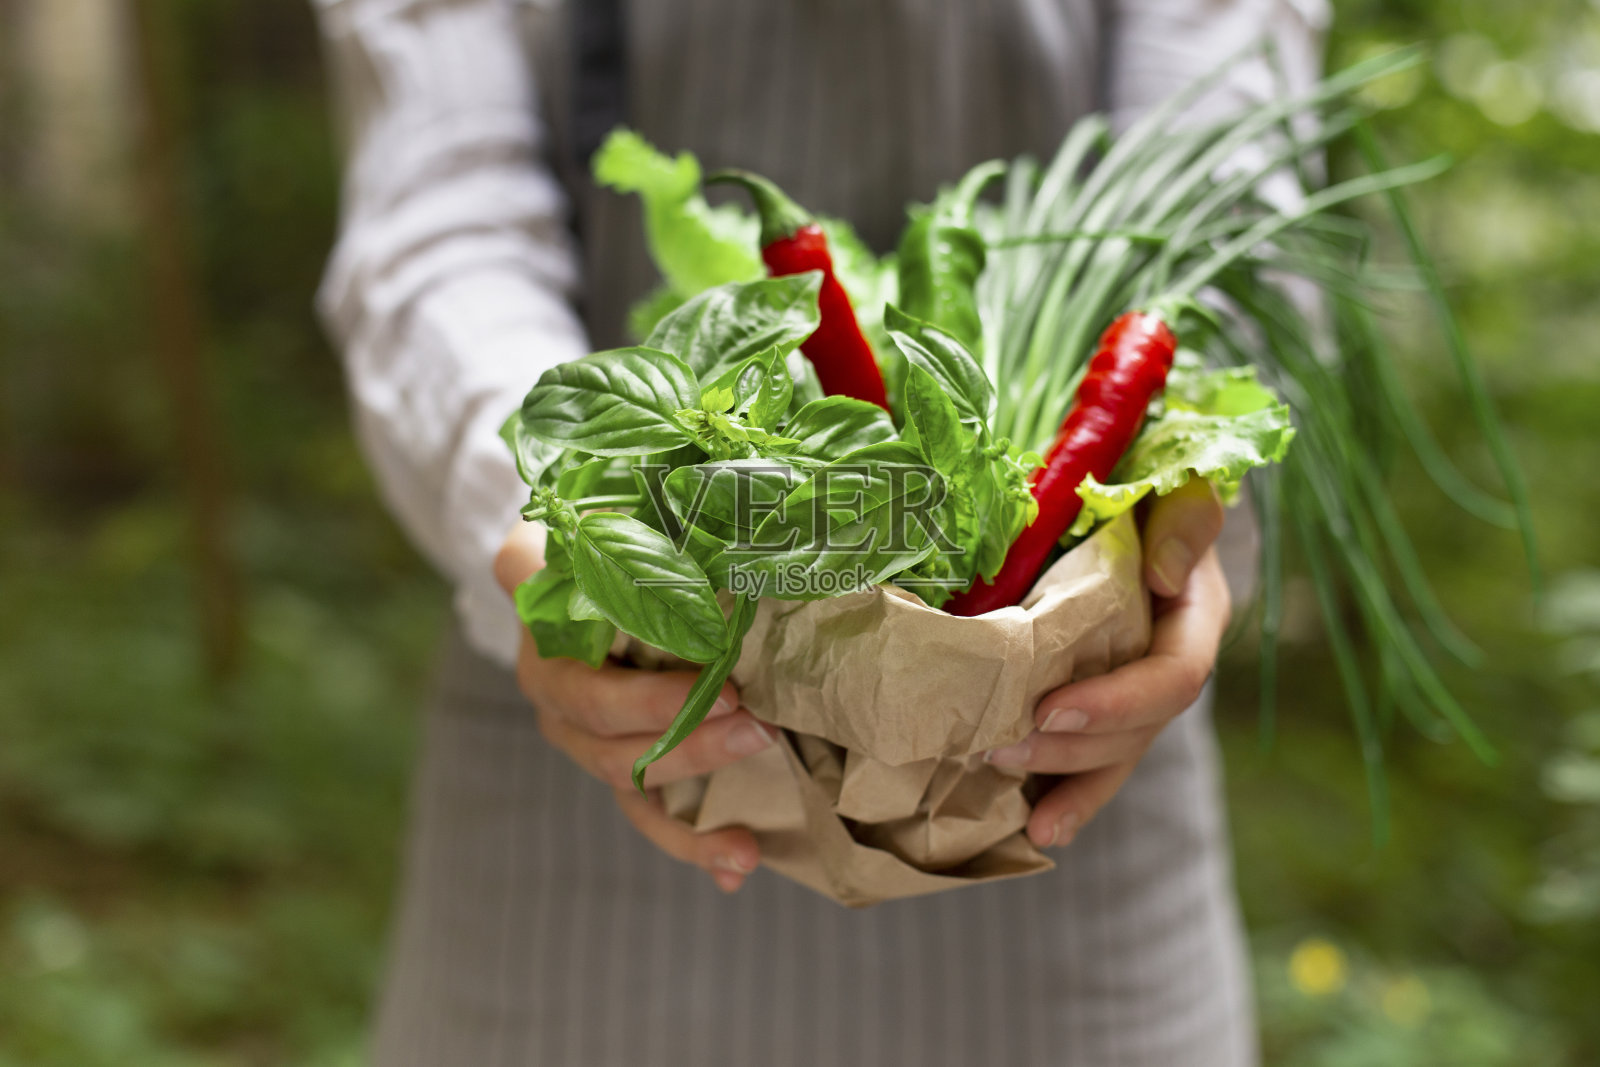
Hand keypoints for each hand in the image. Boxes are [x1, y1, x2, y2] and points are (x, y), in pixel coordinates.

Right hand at [494, 523, 773, 891]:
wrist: (597, 584)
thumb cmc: (625, 540)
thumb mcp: (630, 506)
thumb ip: (648, 502)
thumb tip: (729, 484)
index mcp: (538, 596)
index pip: (521, 579)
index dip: (575, 596)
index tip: (637, 610)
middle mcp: (544, 668)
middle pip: (591, 705)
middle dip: (669, 713)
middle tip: (743, 703)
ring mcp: (575, 727)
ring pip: (619, 765)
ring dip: (691, 768)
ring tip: (756, 754)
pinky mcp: (613, 764)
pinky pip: (644, 813)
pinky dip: (692, 841)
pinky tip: (739, 862)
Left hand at [983, 477, 1231, 848]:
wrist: (1118, 488)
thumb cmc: (1145, 484)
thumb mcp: (1177, 488)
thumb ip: (1185, 522)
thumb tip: (1164, 578)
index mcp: (1195, 619)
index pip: (1173, 678)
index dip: (1117, 703)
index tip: (1053, 711)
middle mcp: (1168, 664)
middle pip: (1137, 731)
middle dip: (1073, 751)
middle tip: (1001, 751)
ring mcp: (1133, 688)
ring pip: (1113, 755)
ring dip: (1064, 784)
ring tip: (1012, 802)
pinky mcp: (1098, 698)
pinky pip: (1088, 756)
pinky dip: (1062, 793)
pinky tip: (1031, 826)